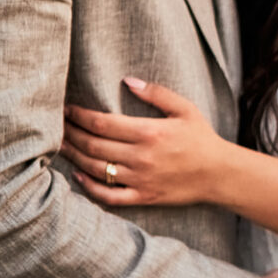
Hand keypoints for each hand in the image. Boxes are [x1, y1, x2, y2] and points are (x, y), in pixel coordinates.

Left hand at [62, 77, 227, 206]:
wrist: (219, 173)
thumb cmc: (202, 138)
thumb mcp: (185, 109)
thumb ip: (156, 94)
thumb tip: (127, 81)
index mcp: (149, 132)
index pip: (102, 123)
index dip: (79, 116)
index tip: (67, 109)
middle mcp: (141, 157)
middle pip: (93, 145)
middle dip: (71, 133)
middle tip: (57, 125)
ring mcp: (140, 179)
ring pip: (96, 169)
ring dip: (74, 157)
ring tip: (61, 146)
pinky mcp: (142, 196)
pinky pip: (109, 195)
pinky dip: (90, 187)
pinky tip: (79, 175)